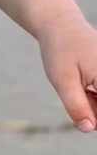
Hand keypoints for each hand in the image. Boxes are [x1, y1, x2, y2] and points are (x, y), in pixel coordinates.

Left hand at [38, 13, 96, 131]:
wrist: (62, 25)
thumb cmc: (61, 51)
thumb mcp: (63, 81)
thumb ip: (77, 106)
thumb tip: (89, 129)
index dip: (96, 119)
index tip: (83, 106)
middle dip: (96, 112)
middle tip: (80, 95)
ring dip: (95, 105)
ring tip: (81, 87)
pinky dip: (96, 97)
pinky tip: (85, 86)